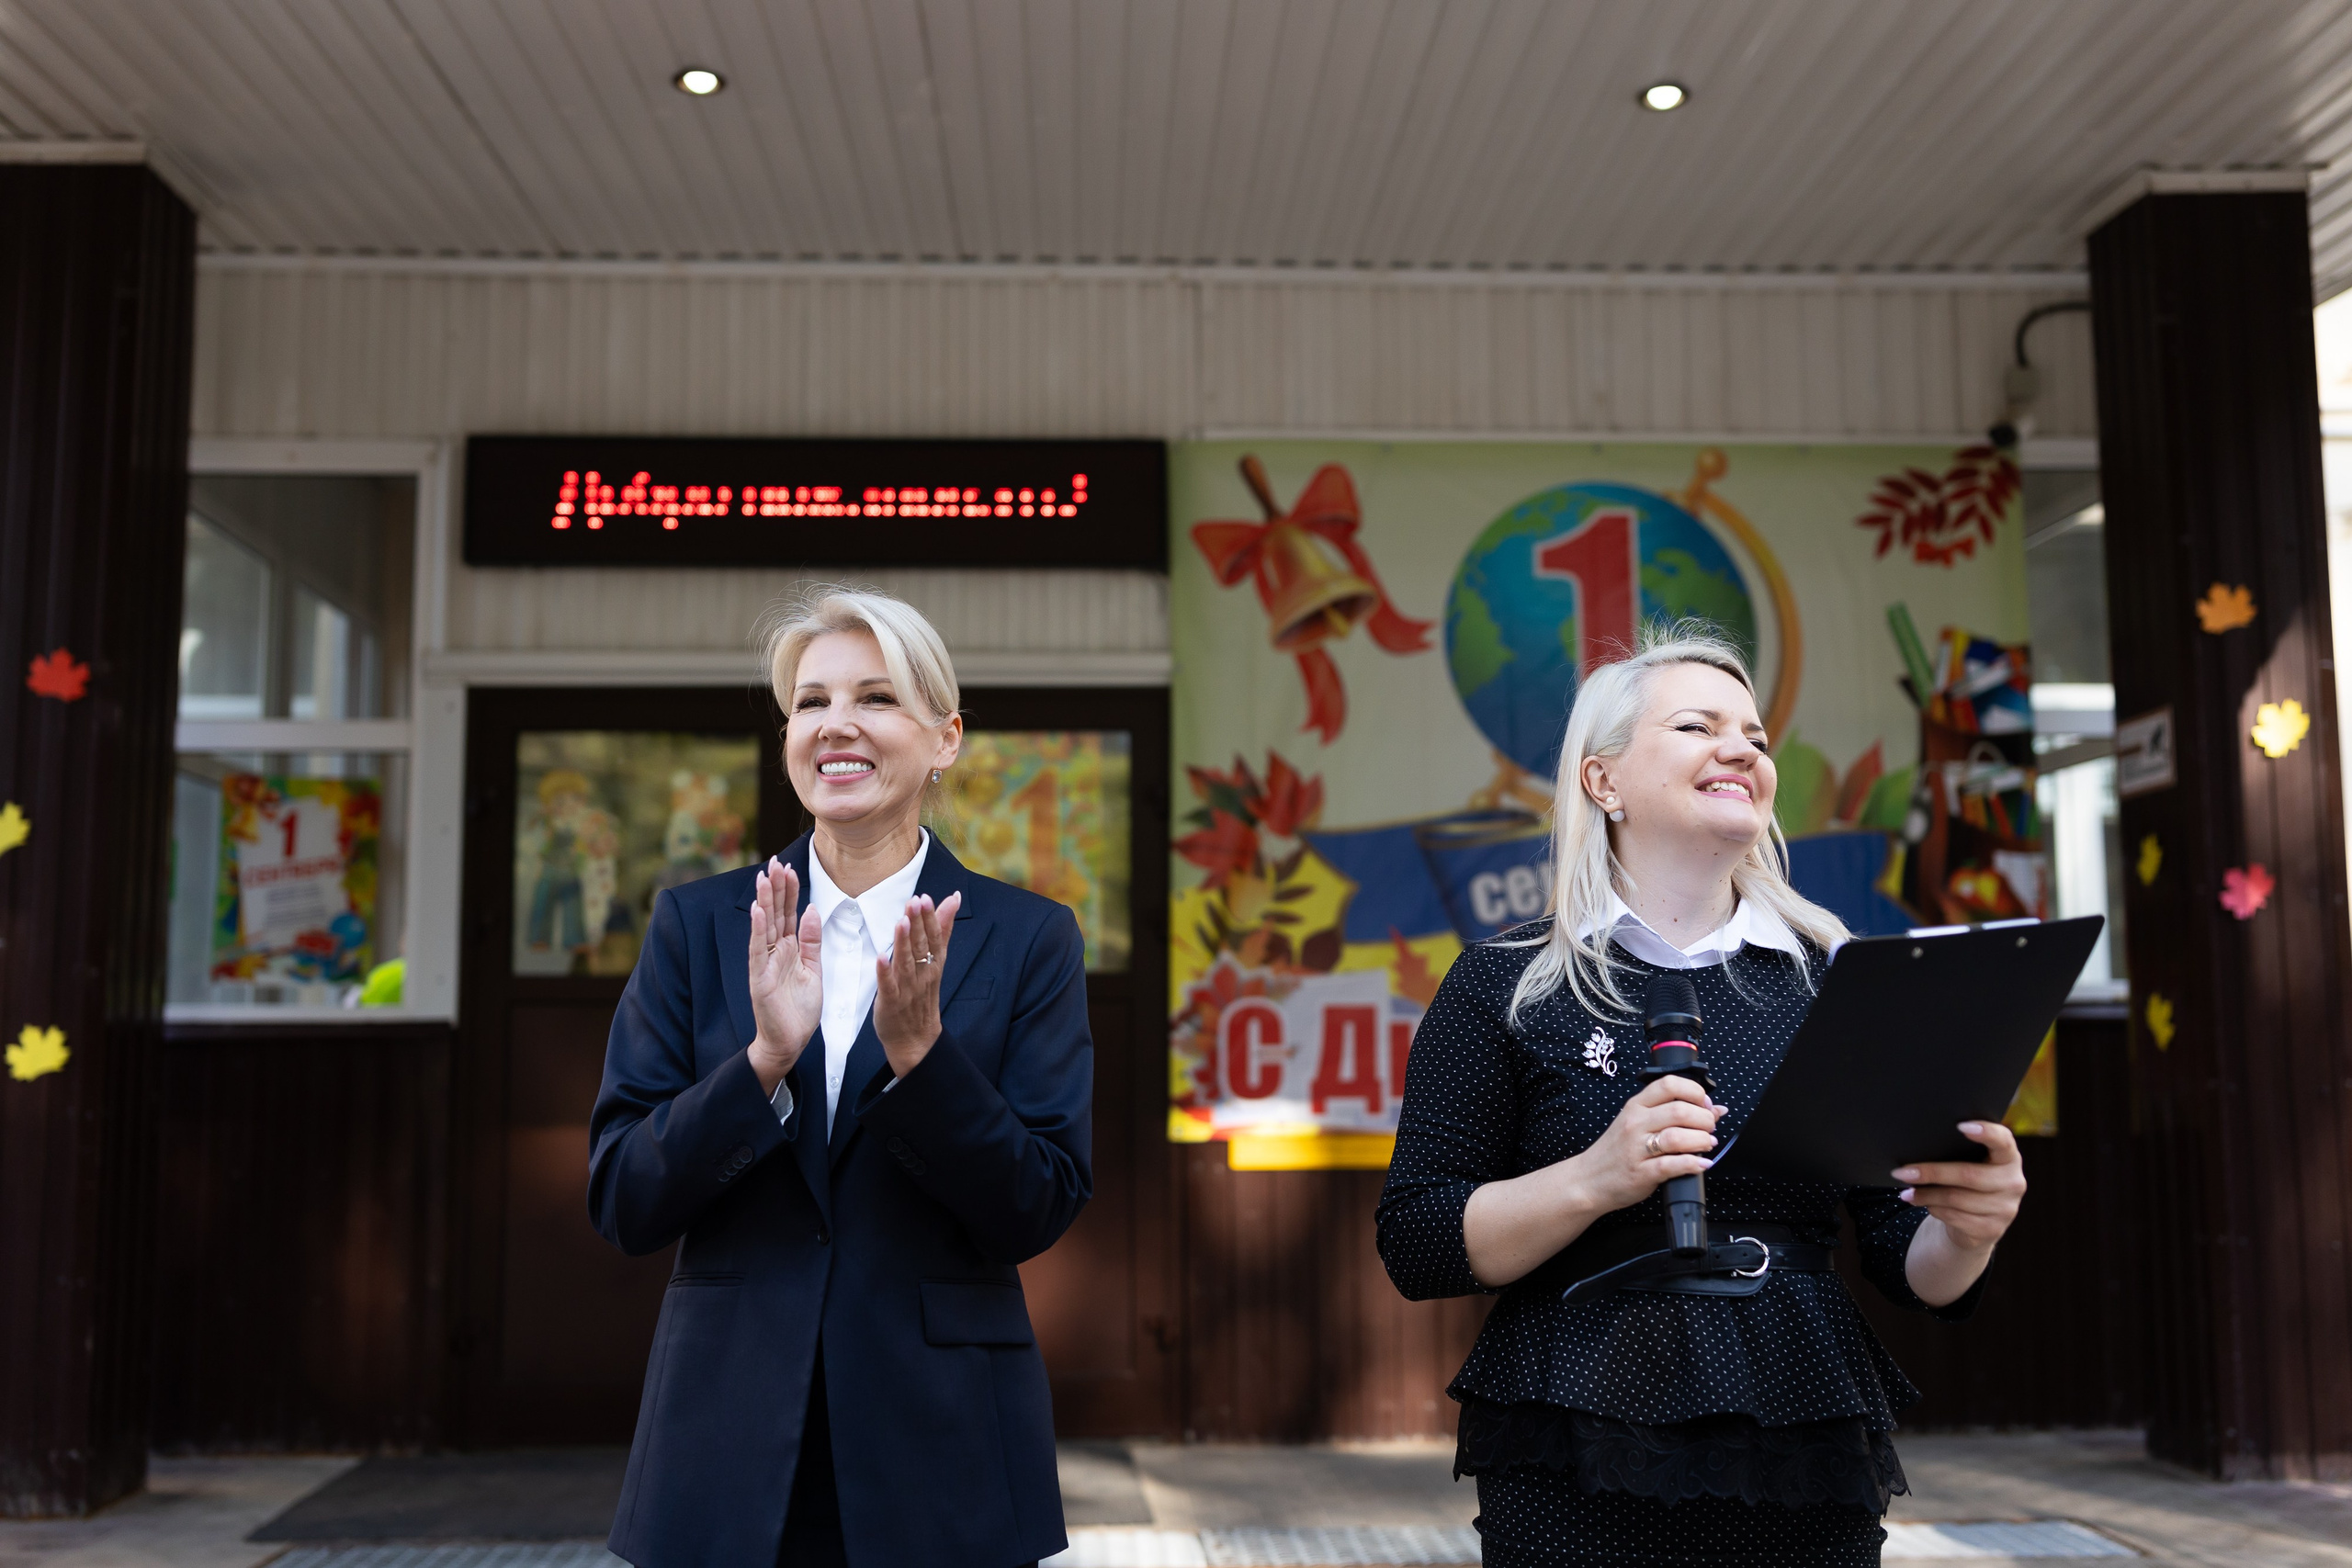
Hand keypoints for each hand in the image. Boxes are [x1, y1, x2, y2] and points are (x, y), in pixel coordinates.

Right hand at [746, 857, 821, 1093]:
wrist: (789, 1041)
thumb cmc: (799, 1009)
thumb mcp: (813, 969)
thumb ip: (812, 941)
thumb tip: (812, 909)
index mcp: (789, 949)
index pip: (789, 914)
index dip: (789, 891)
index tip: (789, 867)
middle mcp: (774, 952)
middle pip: (776, 913)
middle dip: (775, 888)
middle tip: (774, 861)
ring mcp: (765, 963)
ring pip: (765, 926)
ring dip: (764, 901)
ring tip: (764, 877)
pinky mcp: (759, 978)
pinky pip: (758, 950)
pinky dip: (758, 930)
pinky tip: (758, 911)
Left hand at [873, 891, 963, 1077]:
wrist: (915, 1039)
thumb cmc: (923, 994)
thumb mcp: (937, 960)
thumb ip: (944, 928)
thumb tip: (954, 898)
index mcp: (934, 964)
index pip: (935, 938)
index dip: (931, 918)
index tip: (926, 898)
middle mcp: (923, 975)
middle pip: (922, 947)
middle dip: (919, 924)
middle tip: (916, 901)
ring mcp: (908, 989)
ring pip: (906, 963)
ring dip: (903, 943)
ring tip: (901, 922)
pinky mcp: (891, 1003)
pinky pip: (888, 986)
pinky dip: (885, 972)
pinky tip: (880, 957)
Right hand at [1568, 1075, 1723, 1214]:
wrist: (1589, 1179)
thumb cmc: (1617, 1151)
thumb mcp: (1639, 1124)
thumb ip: (1673, 1114)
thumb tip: (1717, 1109)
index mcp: (1636, 1105)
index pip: (1669, 1085)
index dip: (1695, 1093)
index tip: (1704, 1105)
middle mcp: (1635, 1123)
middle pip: (1679, 1111)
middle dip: (1704, 1120)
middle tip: (1709, 1130)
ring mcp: (1636, 1148)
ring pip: (1677, 1137)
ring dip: (1701, 1141)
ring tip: (1707, 1145)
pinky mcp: (1641, 1172)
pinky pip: (1672, 1165)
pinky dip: (1693, 1164)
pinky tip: (1701, 1164)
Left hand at [1893, 1121, 2026, 1253]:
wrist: (1978, 1224)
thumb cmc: (1969, 1183)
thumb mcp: (1971, 1165)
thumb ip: (1959, 1153)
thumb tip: (1918, 1148)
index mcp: (2009, 1158)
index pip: (2003, 1140)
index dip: (1986, 1132)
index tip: (1960, 1126)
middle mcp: (2013, 1182)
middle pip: (1968, 1174)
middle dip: (1931, 1173)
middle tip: (1902, 1172)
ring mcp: (2005, 1209)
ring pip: (1956, 1198)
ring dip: (1926, 1195)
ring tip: (1906, 1192)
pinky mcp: (1992, 1229)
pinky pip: (1955, 1217)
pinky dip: (1933, 1209)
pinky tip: (1922, 1204)